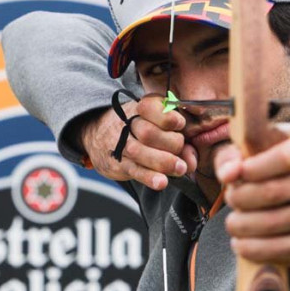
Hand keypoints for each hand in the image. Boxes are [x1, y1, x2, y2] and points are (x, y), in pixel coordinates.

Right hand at [81, 95, 197, 189]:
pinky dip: (149, 178)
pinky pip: (134, 171)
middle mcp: (128, 124)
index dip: (168, 117)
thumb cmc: (137, 127)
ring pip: (141, 153)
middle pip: (148, 133)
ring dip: (164, 162)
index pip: (150, 108)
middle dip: (171, 143)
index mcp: (140, 108)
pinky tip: (161, 182)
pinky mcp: (118, 164)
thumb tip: (192, 160)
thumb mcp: (155, 121)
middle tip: (181, 150)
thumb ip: (177, 135)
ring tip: (180, 169)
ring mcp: (121, 145)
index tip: (179, 125)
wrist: (98, 134)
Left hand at [215, 136, 289, 270]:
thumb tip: (229, 174)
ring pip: (279, 222)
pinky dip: (257, 249)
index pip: (286, 158)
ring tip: (233, 224)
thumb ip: (232, 160)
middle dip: (243, 198)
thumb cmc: (265, 176)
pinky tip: (243, 244)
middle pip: (278, 191)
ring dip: (245, 225)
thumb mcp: (246, 160)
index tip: (232, 178)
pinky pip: (287, 248)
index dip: (254, 169)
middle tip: (230, 200)